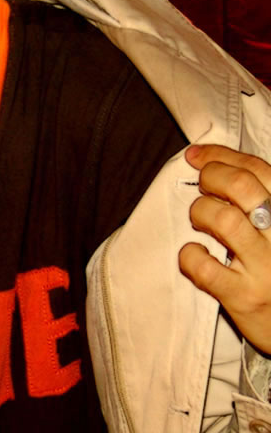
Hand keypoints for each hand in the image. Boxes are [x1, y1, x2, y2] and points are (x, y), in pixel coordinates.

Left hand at [179, 144, 270, 352]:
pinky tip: (195, 255)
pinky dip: (190, 255)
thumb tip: (211, 161)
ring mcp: (267, 267)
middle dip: (210, 177)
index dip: (220, 156)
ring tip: (201, 222)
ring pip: (223, 218)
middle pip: (241, 186)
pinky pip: (204, 266)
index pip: (259, 169)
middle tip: (202, 187)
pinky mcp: (245, 296)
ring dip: (201, 212)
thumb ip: (262, 200)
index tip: (196, 156)